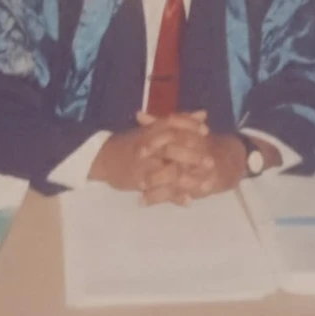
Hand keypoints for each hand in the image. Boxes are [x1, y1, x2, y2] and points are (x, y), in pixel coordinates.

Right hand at [87, 112, 208, 197]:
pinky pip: (160, 190)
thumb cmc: (130, 142)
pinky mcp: (140, 181)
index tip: (207, 132)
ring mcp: (144, 164)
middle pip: (173, 148)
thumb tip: (204, 114)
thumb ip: (179, 121)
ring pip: (169, 172)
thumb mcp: (153, 129)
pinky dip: (174, 196)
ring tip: (206, 184)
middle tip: (211, 161)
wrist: (102, 158)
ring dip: (188, 179)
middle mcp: (148, 146)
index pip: (172, 124)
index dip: (190, 127)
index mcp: (151, 131)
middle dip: (193, 155)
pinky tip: (188, 201)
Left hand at [137, 114, 282, 205]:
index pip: (172, 136)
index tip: (138, 151)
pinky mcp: (208, 185)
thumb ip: (159, 123)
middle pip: (175, 162)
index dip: (154, 143)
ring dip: (160, 192)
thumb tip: (137, 115)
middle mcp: (196, 152)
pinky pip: (189, 194)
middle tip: (138, 181)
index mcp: (190, 136)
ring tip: (141, 198)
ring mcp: (202, 171)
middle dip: (156, 173)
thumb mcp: (183, 130)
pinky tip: (162, 206)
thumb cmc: (203, 142)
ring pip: (179, 182)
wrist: (233, 158)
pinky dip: (174, 200)